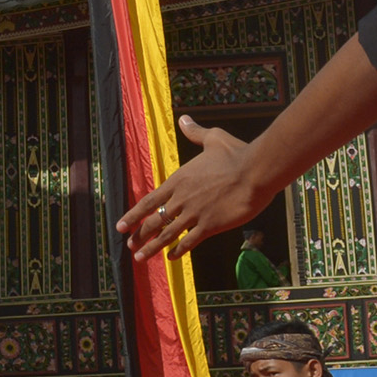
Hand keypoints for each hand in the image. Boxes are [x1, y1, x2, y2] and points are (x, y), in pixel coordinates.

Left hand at [117, 115, 266, 257]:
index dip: (133, 215)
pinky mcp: (210, 226)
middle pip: (154, 220)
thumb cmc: (236, 154)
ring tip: (141, 257)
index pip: (149, 201)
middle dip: (140, 235)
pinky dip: (179, 251)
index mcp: (179, 180)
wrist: (255, 171)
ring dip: (152, 247)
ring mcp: (195, 213)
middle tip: (130, 246)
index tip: (121, 226)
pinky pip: (190, 241)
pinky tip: (171, 257)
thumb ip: (195, 133)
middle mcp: (182, 199)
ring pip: (167, 234)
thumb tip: (184, 119)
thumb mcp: (213, 138)